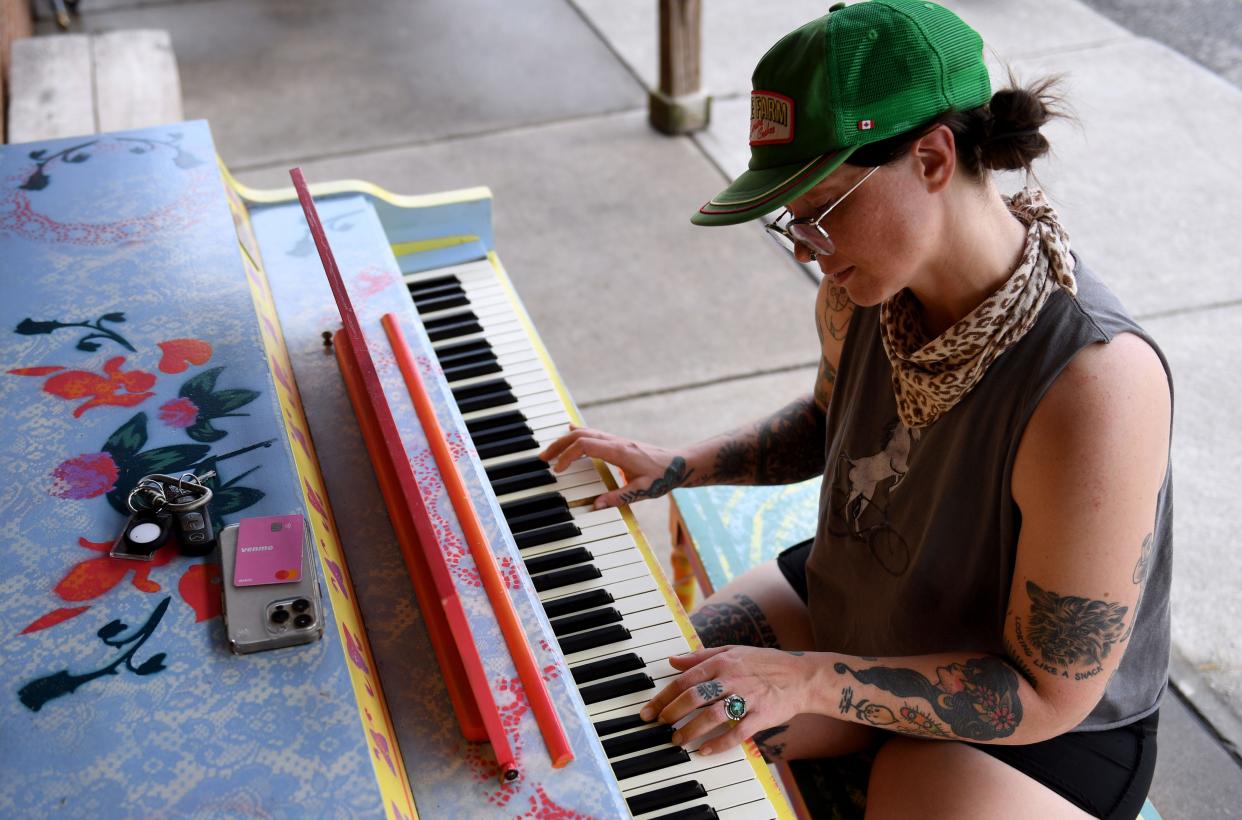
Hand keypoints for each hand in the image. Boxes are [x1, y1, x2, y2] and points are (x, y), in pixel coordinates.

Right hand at [539, 424, 694, 508]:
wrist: (678, 464)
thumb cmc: (662, 476)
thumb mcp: (642, 490)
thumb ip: (619, 497)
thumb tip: (596, 505)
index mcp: (619, 451)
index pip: (585, 446)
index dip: (568, 455)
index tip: (558, 469)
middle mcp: (615, 442)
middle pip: (579, 435)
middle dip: (558, 445)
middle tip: (543, 458)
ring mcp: (616, 440)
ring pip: (585, 432)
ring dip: (565, 440)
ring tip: (550, 452)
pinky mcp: (617, 442)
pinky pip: (593, 433)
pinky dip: (577, 433)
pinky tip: (569, 431)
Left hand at [638, 645, 814, 755]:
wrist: (801, 677)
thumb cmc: (763, 663)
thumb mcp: (732, 651)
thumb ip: (700, 656)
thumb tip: (672, 660)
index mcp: (722, 662)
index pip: (685, 679)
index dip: (664, 696)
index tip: (650, 710)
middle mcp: (732, 678)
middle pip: (694, 697)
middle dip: (671, 713)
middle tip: (658, 725)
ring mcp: (747, 698)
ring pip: (712, 716)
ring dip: (690, 730)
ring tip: (677, 740)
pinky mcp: (760, 716)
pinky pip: (736, 733)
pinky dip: (718, 744)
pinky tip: (704, 751)